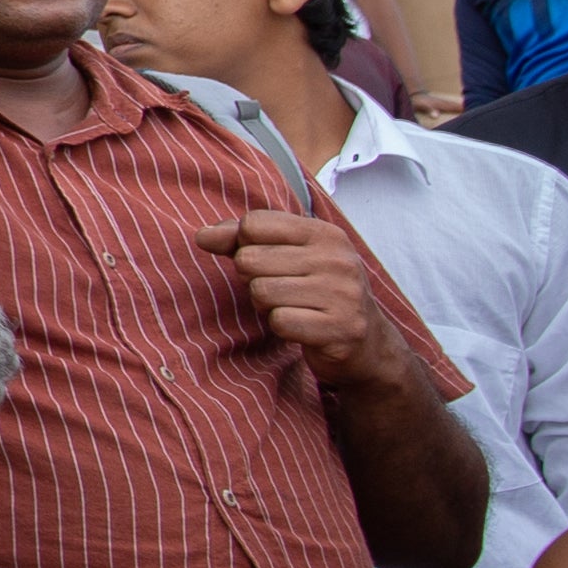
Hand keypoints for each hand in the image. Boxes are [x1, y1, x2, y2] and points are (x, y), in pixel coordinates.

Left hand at [196, 208, 376, 374]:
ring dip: (266, 306)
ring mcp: (343, 294)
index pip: (253, 224)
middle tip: (282, 291)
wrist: (366, 343)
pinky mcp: (340, 328)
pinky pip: (279, 321)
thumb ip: (240, 239)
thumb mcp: (286, 256)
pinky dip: (281, 327)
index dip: (245, 246)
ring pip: (260, 292)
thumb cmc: (315, 291)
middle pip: (249, 260)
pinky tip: (302, 327)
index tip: (269, 262)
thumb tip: (202, 236)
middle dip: (254, 280)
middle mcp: (337, 259)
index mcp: (325, 233)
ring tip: (293, 307)